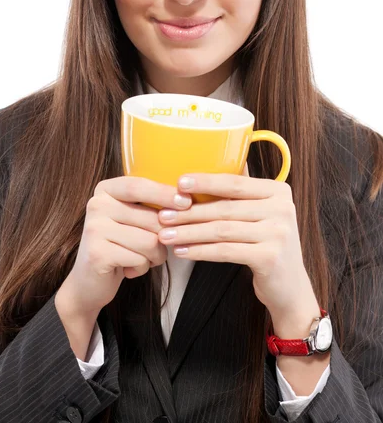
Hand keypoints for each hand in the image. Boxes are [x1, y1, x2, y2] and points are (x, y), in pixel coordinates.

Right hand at [59, 177, 191, 316]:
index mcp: (105, 190)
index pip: (139, 186)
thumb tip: (186, 200)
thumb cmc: (120, 246)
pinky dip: (142, 268)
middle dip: (164, 238)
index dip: (164, 193)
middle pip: (151, 217)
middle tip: (155, 249)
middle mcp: (97, 205)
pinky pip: (139, 259)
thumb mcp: (132, 219)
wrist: (88, 282)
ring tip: (143, 259)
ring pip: (150, 241)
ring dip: (155, 256)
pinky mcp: (98, 253)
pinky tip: (129, 270)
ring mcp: (95, 228)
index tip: (187, 202)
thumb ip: (150, 206)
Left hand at [157, 167, 318, 319]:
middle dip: (190, 212)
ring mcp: (278, 233)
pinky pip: (225, 251)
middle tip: (163, 215)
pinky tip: (182, 251)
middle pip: (225, 208)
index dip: (205, 182)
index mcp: (278, 191)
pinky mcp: (269, 257)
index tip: (179, 183)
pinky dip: (200, 251)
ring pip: (222, 230)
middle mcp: (282, 209)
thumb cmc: (267, 244)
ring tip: (165, 235)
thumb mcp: (262, 213)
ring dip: (189, 232)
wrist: (290, 286)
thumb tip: (208, 166)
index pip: (235, 183)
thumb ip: (243, 193)